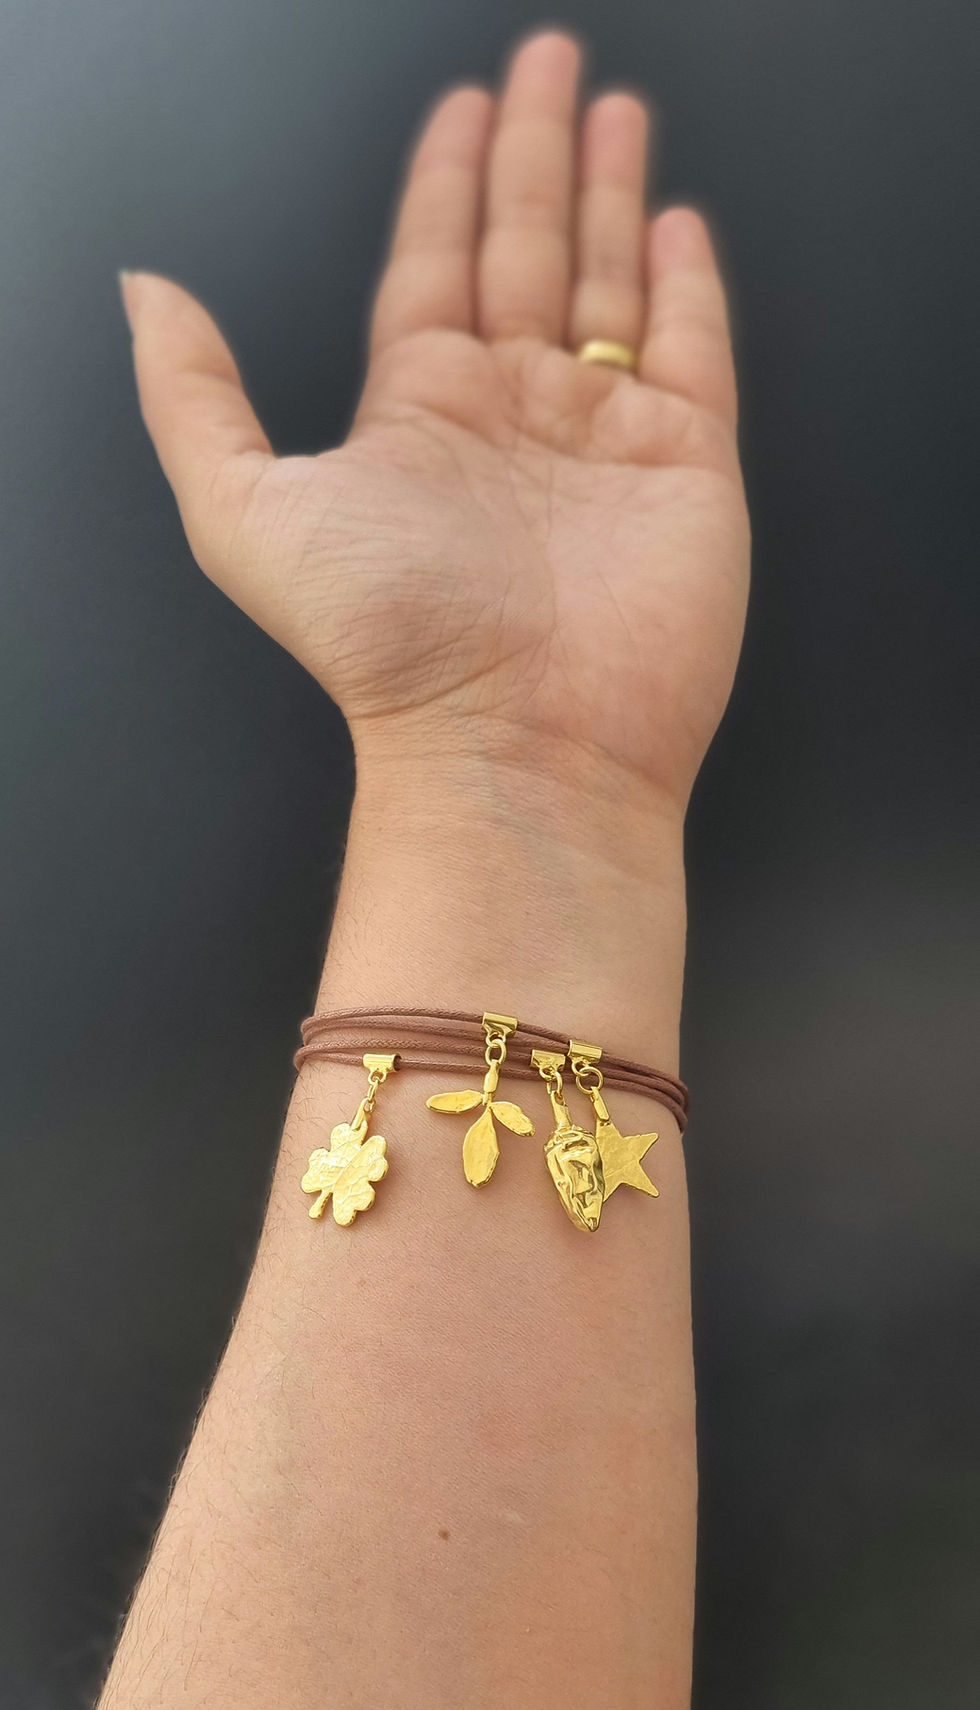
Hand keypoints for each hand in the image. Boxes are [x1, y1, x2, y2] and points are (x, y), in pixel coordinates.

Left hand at [121, 29, 748, 816]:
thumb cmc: (389, 644)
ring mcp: (603, 433)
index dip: (446, 182)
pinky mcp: (686, 464)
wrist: (521, 747)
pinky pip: (692, 349)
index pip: (434, 265)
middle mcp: (512, 412)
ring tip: (617, 111)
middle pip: (526, 249)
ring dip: (613, 194)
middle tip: (550, 64)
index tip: (462, 108)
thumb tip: (147, 293)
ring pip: (609, 283)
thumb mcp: (246, 509)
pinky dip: (688, 286)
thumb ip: (193, 396)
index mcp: (419, 410)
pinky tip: (678, 227)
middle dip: (537, 154)